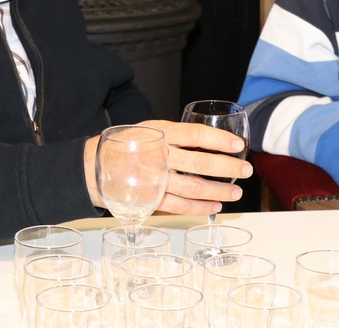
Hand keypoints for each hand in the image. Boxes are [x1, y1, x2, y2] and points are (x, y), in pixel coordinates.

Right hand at [83, 120, 251, 215]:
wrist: (91, 166)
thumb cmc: (125, 146)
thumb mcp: (148, 131)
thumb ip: (173, 137)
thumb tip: (209, 143)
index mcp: (159, 133)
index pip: (196, 134)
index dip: (220, 139)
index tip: (238, 145)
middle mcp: (158, 156)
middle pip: (200, 163)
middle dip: (228, 168)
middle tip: (246, 170)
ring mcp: (154, 180)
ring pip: (194, 188)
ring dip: (219, 191)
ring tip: (236, 192)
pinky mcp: (150, 200)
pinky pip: (180, 206)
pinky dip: (200, 207)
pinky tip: (214, 205)